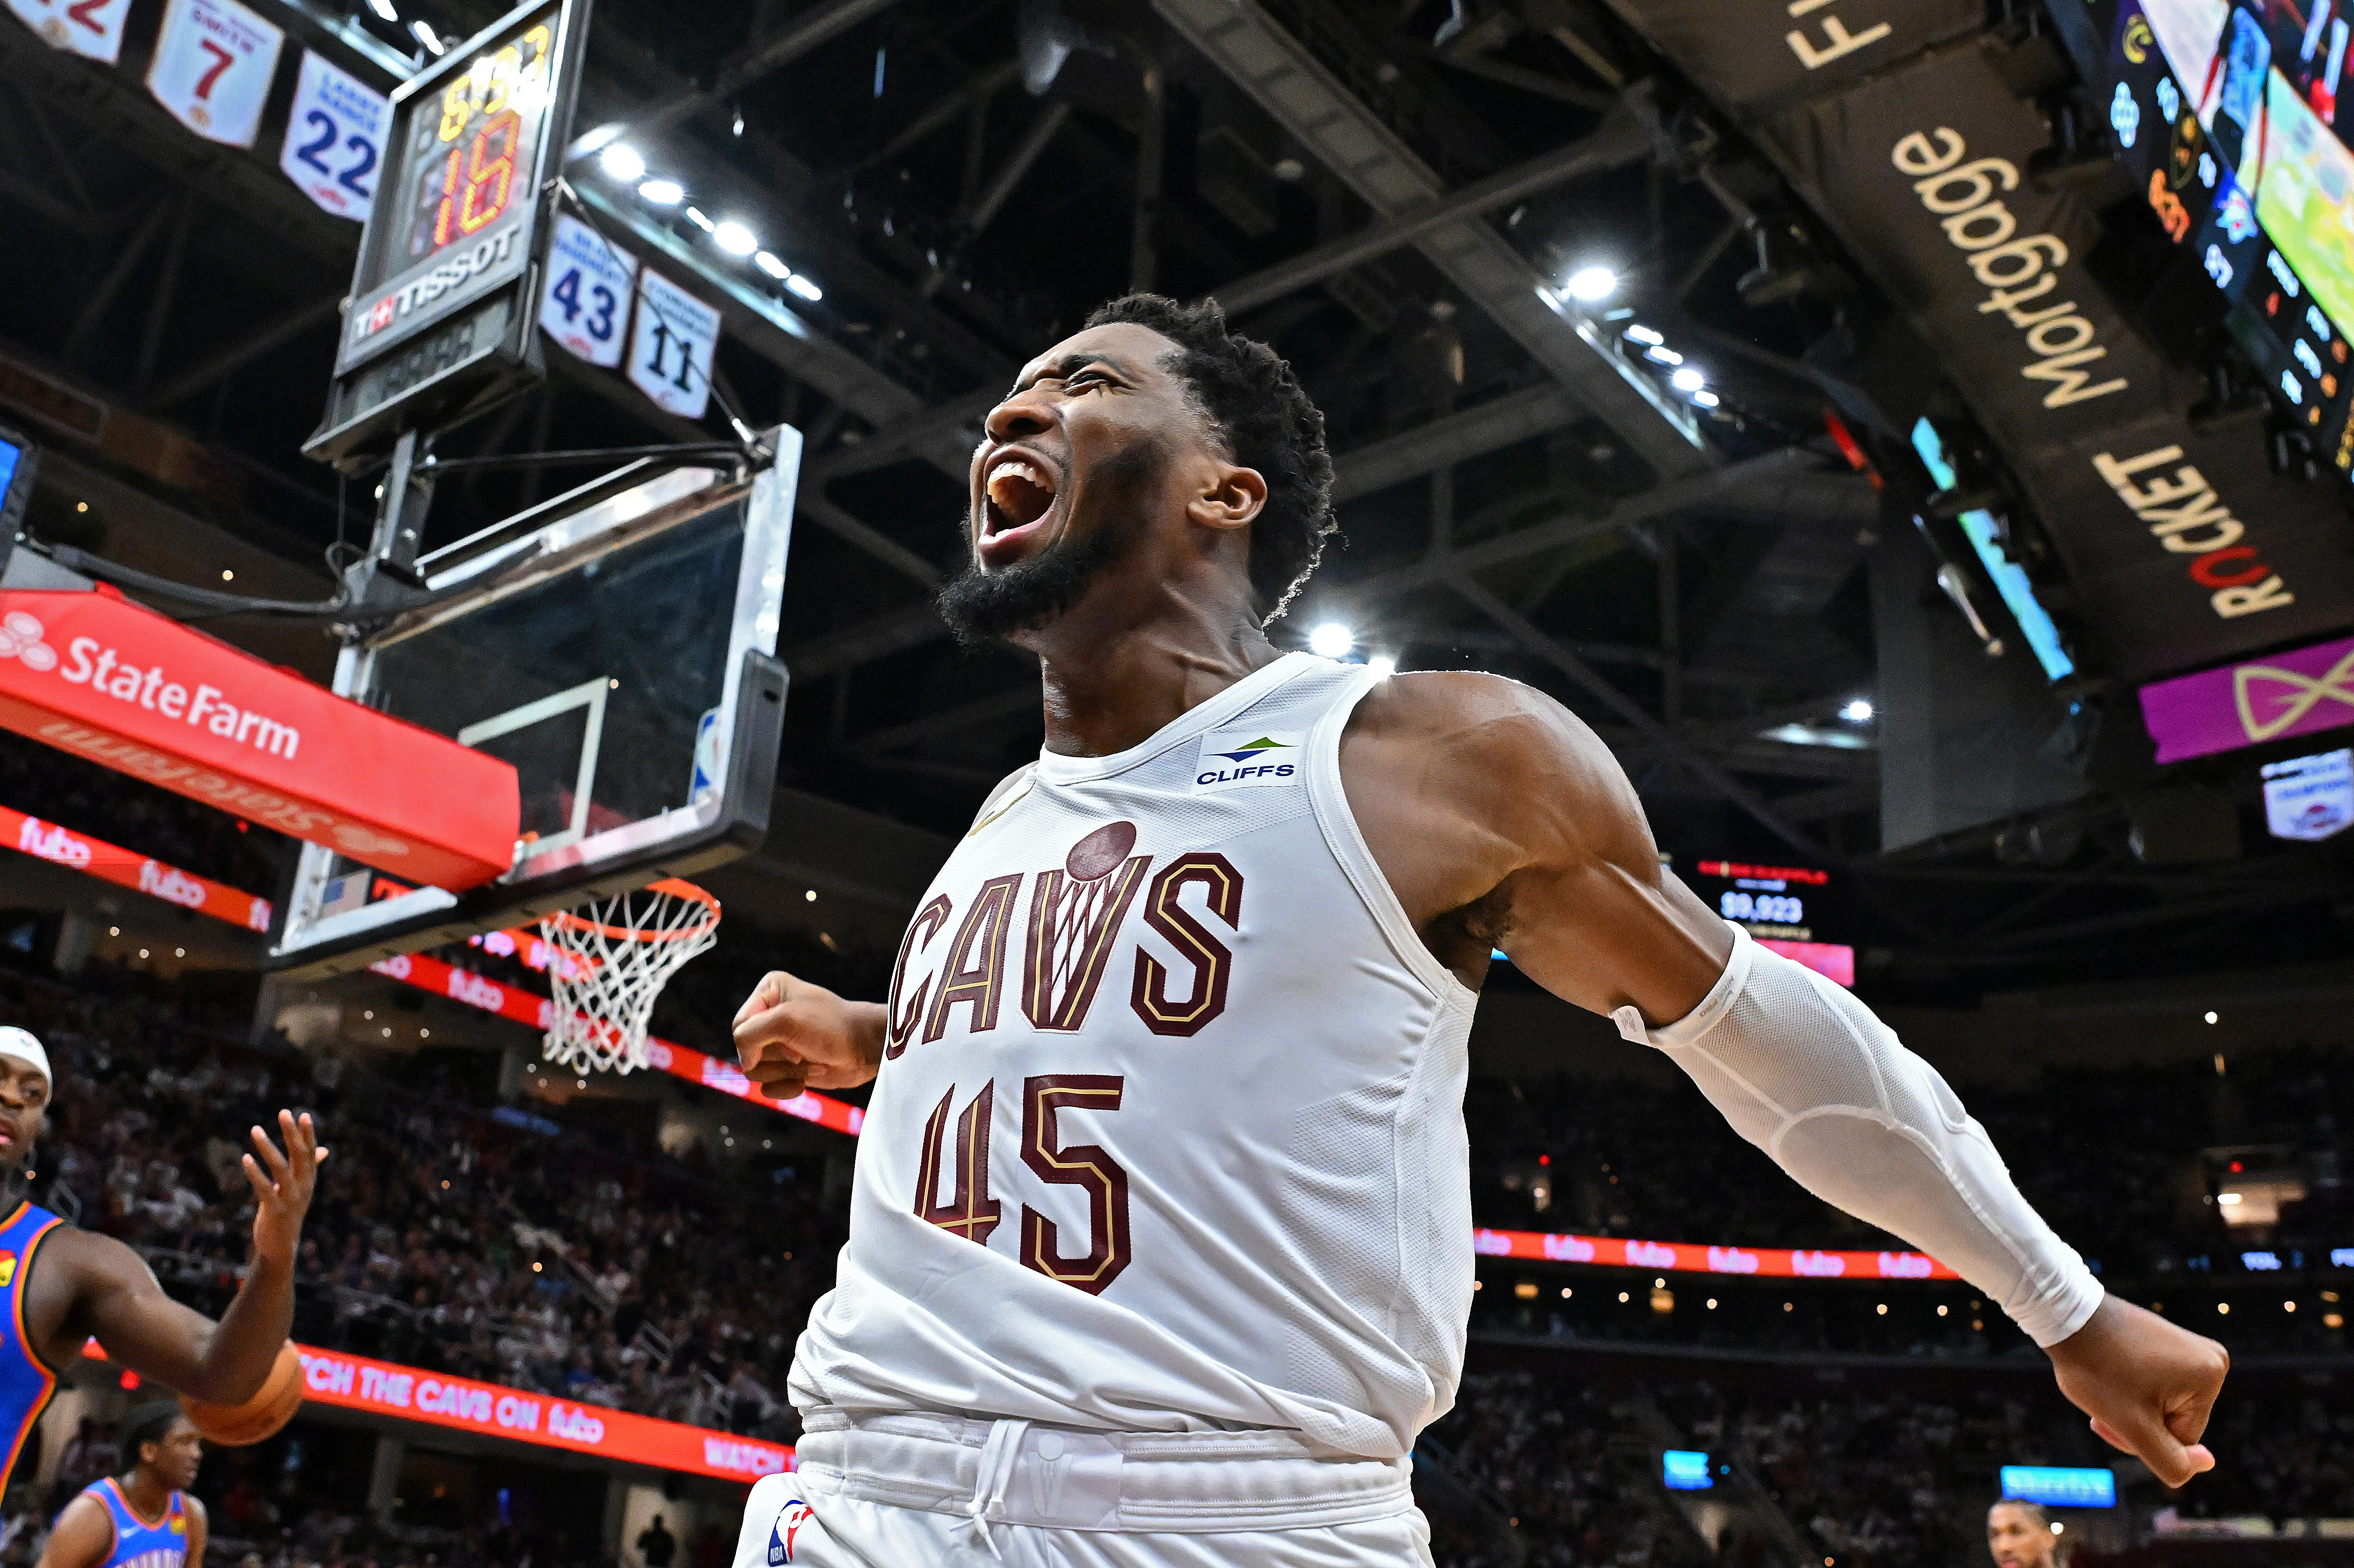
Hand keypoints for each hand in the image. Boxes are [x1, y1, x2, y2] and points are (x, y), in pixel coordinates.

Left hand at [244, 1110, 327, 1267]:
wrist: (282, 1245)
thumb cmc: (288, 1213)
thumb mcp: (301, 1189)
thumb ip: (309, 1168)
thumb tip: (323, 1149)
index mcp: (308, 1180)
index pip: (309, 1152)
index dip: (307, 1134)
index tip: (302, 1114)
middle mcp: (303, 1187)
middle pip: (299, 1155)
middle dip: (292, 1133)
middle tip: (284, 1112)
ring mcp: (290, 1199)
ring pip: (280, 1168)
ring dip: (267, 1147)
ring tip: (256, 1129)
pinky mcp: (275, 1210)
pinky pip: (265, 1188)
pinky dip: (255, 1173)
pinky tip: (245, 1159)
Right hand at [732, 972, 885, 1098]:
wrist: (864, 1049)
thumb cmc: (830, 1027)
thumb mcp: (785, 1020)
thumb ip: (749, 1035)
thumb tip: (745, 1063)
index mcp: (768, 992)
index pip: (739, 1027)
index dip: (760, 1041)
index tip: (791, 1037)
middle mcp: (769, 1016)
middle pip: (746, 1052)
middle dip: (778, 1058)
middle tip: (803, 1050)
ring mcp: (777, 1043)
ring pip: (756, 1072)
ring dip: (786, 1073)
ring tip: (811, 1060)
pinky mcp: (786, 1067)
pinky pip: (768, 1088)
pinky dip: (789, 1087)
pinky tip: (810, 1076)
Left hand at [2047, 1295, 2227, 1487]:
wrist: (2065, 1316)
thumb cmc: (2096, 1369)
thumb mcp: (2133, 1428)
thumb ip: (2173, 1460)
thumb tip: (2208, 1463)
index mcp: (2212, 1376)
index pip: (2184, 1440)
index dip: (2143, 1439)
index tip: (2113, 1416)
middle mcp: (2210, 1358)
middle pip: (2175, 1422)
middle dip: (2136, 1422)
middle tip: (2104, 1403)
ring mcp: (2188, 1347)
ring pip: (2161, 1405)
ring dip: (2130, 1408)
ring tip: (2104, 1384)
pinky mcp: (2166, 1341)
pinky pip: (2154, 1384)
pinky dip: (2129, 1387)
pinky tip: (2109, 1371)